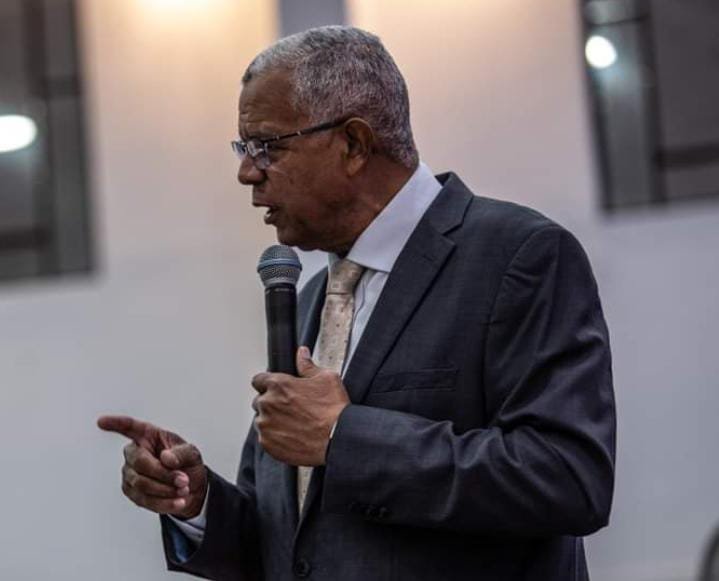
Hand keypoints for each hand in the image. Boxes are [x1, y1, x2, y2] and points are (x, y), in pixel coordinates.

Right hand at [97, 415, 207, 518]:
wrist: (191, 487)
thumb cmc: (187, 463)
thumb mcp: (192, 454)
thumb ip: (182, 453)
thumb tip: (166, 458)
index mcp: (148, 435)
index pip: (130, 427)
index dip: (115, 424)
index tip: (102, 421)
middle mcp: (134, 452)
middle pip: (140, 462)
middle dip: (163, 474)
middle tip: (184, 480)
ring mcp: (130, 473)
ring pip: (141, 484)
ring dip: (165, 490)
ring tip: (183, 490)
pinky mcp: (131, 492)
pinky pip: (144, 500)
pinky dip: (163, 503)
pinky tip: (177, 502)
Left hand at [251, 346, 349, 465]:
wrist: (338, 438)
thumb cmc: (333, 409)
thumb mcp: (326, 378)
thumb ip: (307, 366)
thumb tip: (302, 354)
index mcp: (278, 385)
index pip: (258, 380)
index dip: (268, 384)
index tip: (276, 390)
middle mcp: (267, 404)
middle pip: (260, 401)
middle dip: (272, 403)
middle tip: (291, 409)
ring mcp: (266, 425)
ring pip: (262, 421)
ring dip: (272, 421)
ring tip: (293, 424)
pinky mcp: (268, 444)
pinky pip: (265, 438)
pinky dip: (275, 437)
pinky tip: (292, 436)